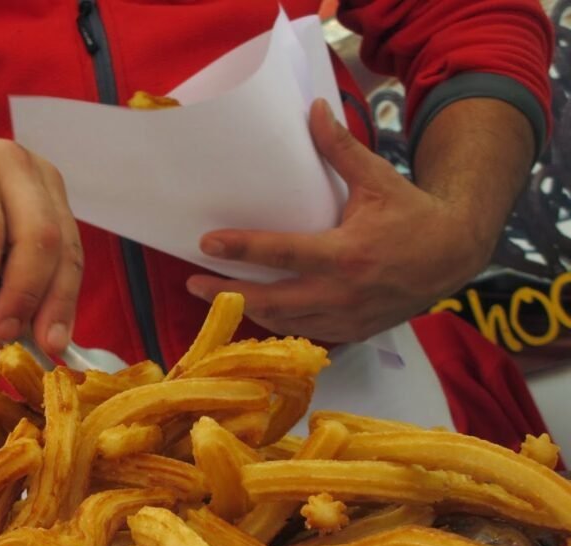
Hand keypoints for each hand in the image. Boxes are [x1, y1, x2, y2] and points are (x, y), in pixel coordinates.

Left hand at [186, 99, 495, 341]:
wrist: (455, 255)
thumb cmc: (413, 214)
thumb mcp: (377, 179)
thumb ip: (341, 149)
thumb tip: (314, 110)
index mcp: (346, 254)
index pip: (282, 253)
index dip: (242, 248)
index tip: (206, 244)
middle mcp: (343, 292)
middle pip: (272, 300)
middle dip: (228, 294)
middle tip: (193, 282)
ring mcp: (347, 318)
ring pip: (285, 321)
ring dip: (248, 311)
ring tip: (216, 297)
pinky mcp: (353, 332)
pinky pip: (306, 331)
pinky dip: (279, 323)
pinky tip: (256, 312)